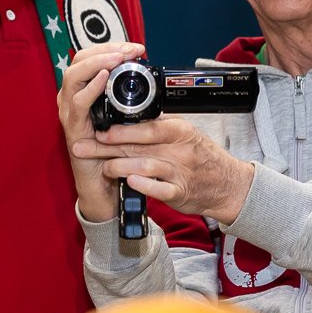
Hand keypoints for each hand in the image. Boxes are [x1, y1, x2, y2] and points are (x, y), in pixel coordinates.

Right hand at [57, 41, 145, 221]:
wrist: (105, 184)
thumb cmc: (113, 151)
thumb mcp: (124, 118)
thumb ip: (127, 98)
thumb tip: (146, 78)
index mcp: (84, 93)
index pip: (90, 58)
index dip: (110, 47)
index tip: (135, 48)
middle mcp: (72, 99)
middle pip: (79, 61)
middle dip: (105, 50)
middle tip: (128, 50)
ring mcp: (70, 113)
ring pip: (73, 76)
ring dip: (97, 63)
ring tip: (117, 59)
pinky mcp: (74, 129)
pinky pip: (78, 103)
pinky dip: (90, 88)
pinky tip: (103, 79)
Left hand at [78, 114, 254, 226]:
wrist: (228, 184)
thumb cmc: (202, 157)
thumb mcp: (185, 134)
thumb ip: (158, 128)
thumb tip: (125, 119)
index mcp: (179, 130)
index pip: (145, 126)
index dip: (119, 129)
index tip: (98, 129)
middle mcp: (179, 149)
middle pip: (138, 145)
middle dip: (106, 146)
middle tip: (82, 146)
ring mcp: (180, 172)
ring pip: (145, 166)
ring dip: (120, 166)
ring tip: (102, 167)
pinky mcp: (180, 193)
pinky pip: (160, 189)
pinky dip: (144, 186)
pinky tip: (128, 182)